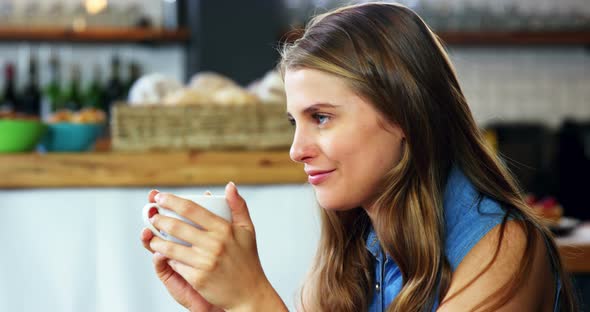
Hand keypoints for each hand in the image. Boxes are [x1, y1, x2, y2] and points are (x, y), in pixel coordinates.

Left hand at [148, 182, 285, 310]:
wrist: (249, 293)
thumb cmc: (247, 260)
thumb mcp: (247, 230)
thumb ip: (238, 206)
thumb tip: (230, 186)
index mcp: (224, 229)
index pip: (192, 209)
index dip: (172, 201)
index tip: (160, 197)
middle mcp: (214, 244)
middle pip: (177, 226)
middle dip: (159, 219)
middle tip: (152, 216)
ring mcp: (205, 262)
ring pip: (171, 247)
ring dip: (156, 241)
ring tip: (153, 236)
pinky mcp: (198, 279)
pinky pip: (176, 265)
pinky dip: (168, 259)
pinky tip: (164, 254)